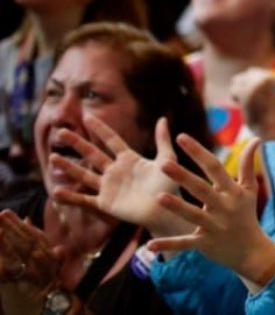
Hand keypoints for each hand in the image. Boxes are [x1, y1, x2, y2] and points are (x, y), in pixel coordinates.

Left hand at [0, 210, 66, 314]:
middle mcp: (40, 264)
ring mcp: (29, 275)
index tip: (9, 213)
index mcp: (48, 256)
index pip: (34, 237)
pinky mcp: (14, 286)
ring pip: (18, 255)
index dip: (20, 225)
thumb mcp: (46, 262)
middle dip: (12, 228)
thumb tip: (28, 219)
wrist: (45, 312)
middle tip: (2, 214)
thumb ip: (38, 240)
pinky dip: (2, 257)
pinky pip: (6, 271)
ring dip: (6, 240)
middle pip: (25, 243)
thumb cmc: (41, 287)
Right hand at [50, 115, 191, 238]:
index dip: (100, 129)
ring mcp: (109, 187)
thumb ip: (162, 140)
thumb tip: (162, 117)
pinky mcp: (106, 203)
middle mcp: (116, 171)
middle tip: (61, 131)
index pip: (111, 140)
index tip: (87, 116)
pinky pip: (85, 199)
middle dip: (77, 143)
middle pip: (93, 154)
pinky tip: (56, 192)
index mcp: (130, 160)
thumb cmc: (169, 186)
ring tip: (52, 157)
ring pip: (84, 175)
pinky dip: (71, 197)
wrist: (167, 211)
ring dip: (68, 167)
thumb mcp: (167, 160)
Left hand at [148, 136, 274, 289]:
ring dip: (176, 207)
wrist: (252, 251)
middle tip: (162, 163)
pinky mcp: (205, 244)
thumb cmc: (246, 214)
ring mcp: (214, 226)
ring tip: (158, 197)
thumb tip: (255, 139)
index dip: (198, 152)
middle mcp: (223, 207)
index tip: (181, 137)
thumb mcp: (249, 190)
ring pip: (192, 215)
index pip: (214, 167)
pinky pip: (185, 243)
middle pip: (201, 189)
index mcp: (232, 191)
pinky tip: (149, 245)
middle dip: (182, 176)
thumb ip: (249, 164)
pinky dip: (168, 244)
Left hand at [229, 68, 274, 141]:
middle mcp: (264, 78)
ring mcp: (255, 85)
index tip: (255, 95)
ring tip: (245, 102)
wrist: (269, 126)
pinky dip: (235, 98)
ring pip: (236, 82)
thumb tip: (238, 76)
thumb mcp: (264, 92)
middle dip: (241, 87)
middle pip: (242, 76)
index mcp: (270, 77)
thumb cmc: (266, 111)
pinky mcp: (247, 93)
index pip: (251, 71)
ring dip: (238, 92)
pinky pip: (233, 90)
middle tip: (248, 99)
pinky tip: (241, 105)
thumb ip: (255, 81)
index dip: (248, 84)